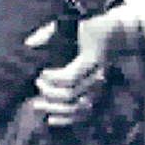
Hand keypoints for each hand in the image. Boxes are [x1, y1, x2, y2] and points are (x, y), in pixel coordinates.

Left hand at [24, 10, 134, 126]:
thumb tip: (28, 44)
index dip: (53, 78)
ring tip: (37, 104)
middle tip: (37, 83)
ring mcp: (99, 88)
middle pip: (71, 95)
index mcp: (92, 59)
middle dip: (49, 93)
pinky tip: (51, 120)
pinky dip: (67, 120)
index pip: (71, 77)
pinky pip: (84, 114)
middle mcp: (98, 76)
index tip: (41, 73)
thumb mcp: (70, 24)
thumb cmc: (88, 27)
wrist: (115, 33)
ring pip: (77, 108)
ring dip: (55, 109)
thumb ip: (48, 33)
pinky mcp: (98, 95)